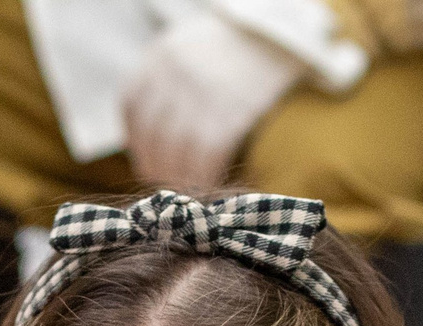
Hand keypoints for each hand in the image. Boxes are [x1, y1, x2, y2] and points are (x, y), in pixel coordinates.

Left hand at [121, 11, 302, 190]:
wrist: (290, 36)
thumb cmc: (244, 50)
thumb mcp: (197, 47)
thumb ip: (171, 80)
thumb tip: (155, 137)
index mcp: (161, 55)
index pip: (132, 106)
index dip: (138, 143)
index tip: (149, 163)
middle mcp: (173, 72)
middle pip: (152, 136)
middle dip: (158, 168)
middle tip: (171, 187)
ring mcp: (199, 94)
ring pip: (174, 153)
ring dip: (180, 180)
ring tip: (192, 191)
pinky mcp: (229, 115)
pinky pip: (205, 159)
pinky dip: (206, 178)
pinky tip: (215, 185)